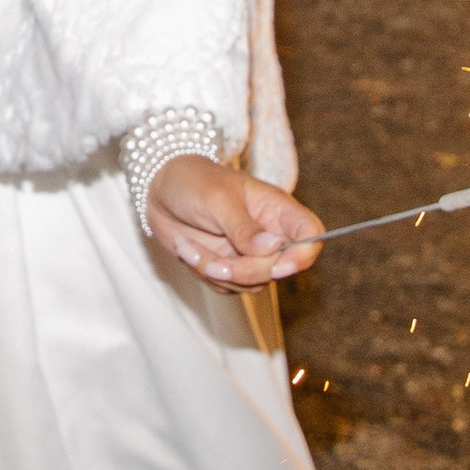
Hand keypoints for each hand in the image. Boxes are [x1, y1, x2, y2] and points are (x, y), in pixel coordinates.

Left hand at [146, 155, 322, 292]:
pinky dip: (203, 273)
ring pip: (252, 284)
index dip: (303, 254)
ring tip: (187, 246)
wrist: (159, 191)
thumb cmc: (193, 182)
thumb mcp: (218, 199)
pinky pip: (227, 287)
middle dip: (244, 271)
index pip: (310, 234)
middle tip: (211, 262)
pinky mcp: (229, 268)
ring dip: (216, 272)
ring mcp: (250, 254)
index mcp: (276, 209)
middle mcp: (269, 234)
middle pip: (280, 269)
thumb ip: (244, 227)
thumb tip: (274, 247)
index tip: (278, 263)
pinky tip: (187, 248)